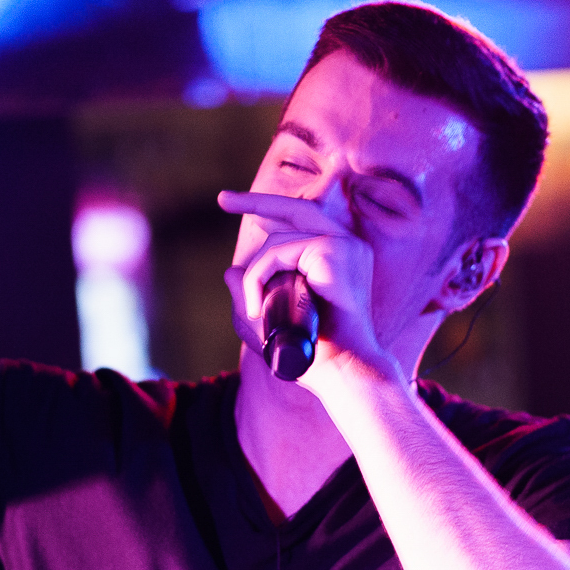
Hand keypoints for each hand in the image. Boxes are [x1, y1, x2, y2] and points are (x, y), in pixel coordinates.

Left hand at [217, 187, 386, 379]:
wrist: (341, 370)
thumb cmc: (311, 353)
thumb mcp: (266, 322)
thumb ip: (248, 295)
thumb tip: (230, 271)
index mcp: (340, 257)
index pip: (303, 221)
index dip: (270, 211)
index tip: (235, 206)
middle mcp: (347, 245)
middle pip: (297, 209)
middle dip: (256, 201)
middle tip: (222, 200)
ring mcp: (344, 245)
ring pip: (280, 241)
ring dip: (256, 274)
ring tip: (252, 310)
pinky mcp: (334, 250)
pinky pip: (281, 252)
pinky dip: (260, 276)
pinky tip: (257, 306)